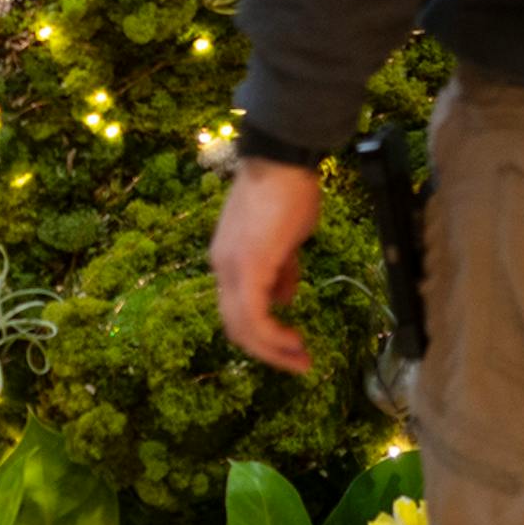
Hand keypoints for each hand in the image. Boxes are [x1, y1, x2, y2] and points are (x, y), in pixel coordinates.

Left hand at [209, 155, 325, 373]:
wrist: (283, 162)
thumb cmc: (287, 192)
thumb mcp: (285, 239)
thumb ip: (281, 270)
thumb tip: (284, 298)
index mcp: (227, 260)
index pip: (237, 309)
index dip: (262, 333)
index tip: (292, 343)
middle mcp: (222, 267)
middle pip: (235, 326)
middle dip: (268, 350)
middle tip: (298, 363)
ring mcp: (231, 268)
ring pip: (242, 327)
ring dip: (273, 350)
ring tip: (301, 360)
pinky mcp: (248, 268)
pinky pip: (254, 316)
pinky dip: (273, 337)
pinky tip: (294, 343)